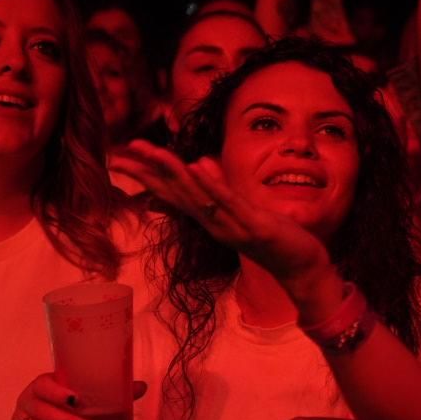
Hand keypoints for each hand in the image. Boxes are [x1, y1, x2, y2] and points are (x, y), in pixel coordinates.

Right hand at [6, 373, 146, 419]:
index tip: (76, 400)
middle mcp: (27, 400)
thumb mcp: (88, 394)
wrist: (46, 417)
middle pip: (40, 412)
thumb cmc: (71, 403)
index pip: (43, 385)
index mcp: (42, 384)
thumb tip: (141, 387)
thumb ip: (113, 391)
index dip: (57, 393)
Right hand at [113, 140, 332, 292]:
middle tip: (121, 154)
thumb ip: (219, 189)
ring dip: (176, 174)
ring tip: (155, 152)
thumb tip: (198, 162)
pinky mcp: (254, 227)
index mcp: (210, 217)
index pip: (172, 193)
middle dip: (149, 173)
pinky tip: (197, 166)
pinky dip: (212, 186)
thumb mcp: (243, 209)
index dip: (146, 175)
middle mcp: (214, 224)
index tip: (119, 158)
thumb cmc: (273, 237)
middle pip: (176, 194)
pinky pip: (229, 204)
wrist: (301, 267)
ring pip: (198, 198)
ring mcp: (232, 227)